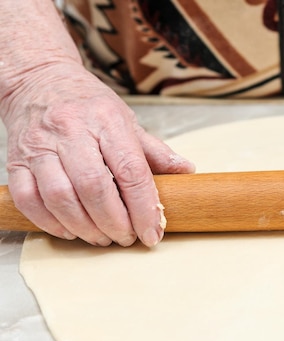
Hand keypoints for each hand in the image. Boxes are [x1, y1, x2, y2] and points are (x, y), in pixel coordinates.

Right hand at [2, 62, 194, 246]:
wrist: (39, 80)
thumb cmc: (88, 104)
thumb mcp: (126, 119)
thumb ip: (154, 150)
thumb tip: (186, 171)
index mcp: (105, 119)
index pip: (130, 171)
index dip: (144, 208)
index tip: (153, 232)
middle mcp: (70, 130)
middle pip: (93, 187)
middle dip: (114, 222)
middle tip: (127, 238)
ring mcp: (39, 146)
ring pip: (60, 197)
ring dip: (84, 227)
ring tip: (102, 238)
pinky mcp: (15, 160)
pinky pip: (29, 199)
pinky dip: (50, 223)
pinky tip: (70, 230)